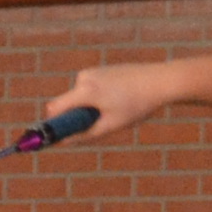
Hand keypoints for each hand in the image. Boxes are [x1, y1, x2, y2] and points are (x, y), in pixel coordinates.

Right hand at [41, 65, 160, 144]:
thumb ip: (85, 135)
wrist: (160, 81)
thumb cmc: (136, 105)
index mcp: (84, 91)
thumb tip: (65, 142)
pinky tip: (120, 100)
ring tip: (116, 110)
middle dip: (76, 117)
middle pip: (67, 103)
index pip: (54, 108)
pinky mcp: (101, 70)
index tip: (55, 136)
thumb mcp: (110, 126)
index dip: (52, 124)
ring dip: (89, 108)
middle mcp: (84, 78)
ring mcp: (92, 72)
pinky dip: (98, 99)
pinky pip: (90, 90)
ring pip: (80, 97)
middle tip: (100, 123)